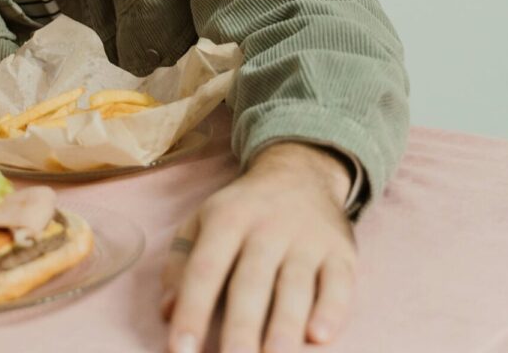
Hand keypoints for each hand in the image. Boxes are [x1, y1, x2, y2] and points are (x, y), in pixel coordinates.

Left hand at [161, 142, 356, 352]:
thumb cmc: (242, 209)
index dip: (192, 309)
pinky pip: (339, 282)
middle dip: (242, 327)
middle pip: (252, 281)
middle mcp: (267, 227)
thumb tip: (167, 310)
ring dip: (285, 325)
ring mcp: (307, 239)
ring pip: (295, 285)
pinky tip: (320, 336)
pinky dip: (332, 309)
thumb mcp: (202, 220)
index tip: (181, 349)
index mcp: (226, 219)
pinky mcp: (340, 251)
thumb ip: (181, 263)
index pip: (205, 268)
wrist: (300, 172)